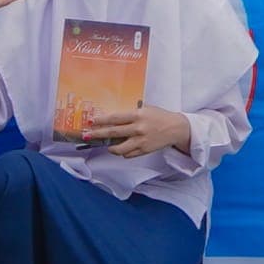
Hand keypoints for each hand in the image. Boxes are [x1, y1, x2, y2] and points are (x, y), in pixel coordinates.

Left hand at [79, 104, 194, 158]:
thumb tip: (114, 117)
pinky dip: (123, 152)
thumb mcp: (146, 109)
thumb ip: (131, 113)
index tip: (91, 122)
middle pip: (113, 132)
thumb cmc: (160, 116)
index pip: (115, 118)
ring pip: (119, 149)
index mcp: (138, 115)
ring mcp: (141, 141)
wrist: (176, 128)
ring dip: (110, 147)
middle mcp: (138, 128)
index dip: (101, 120)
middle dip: (97, 134)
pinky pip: (128, 154)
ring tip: (108, 145)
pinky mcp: (144, 150)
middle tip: (87, 135)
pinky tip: (122, 149)